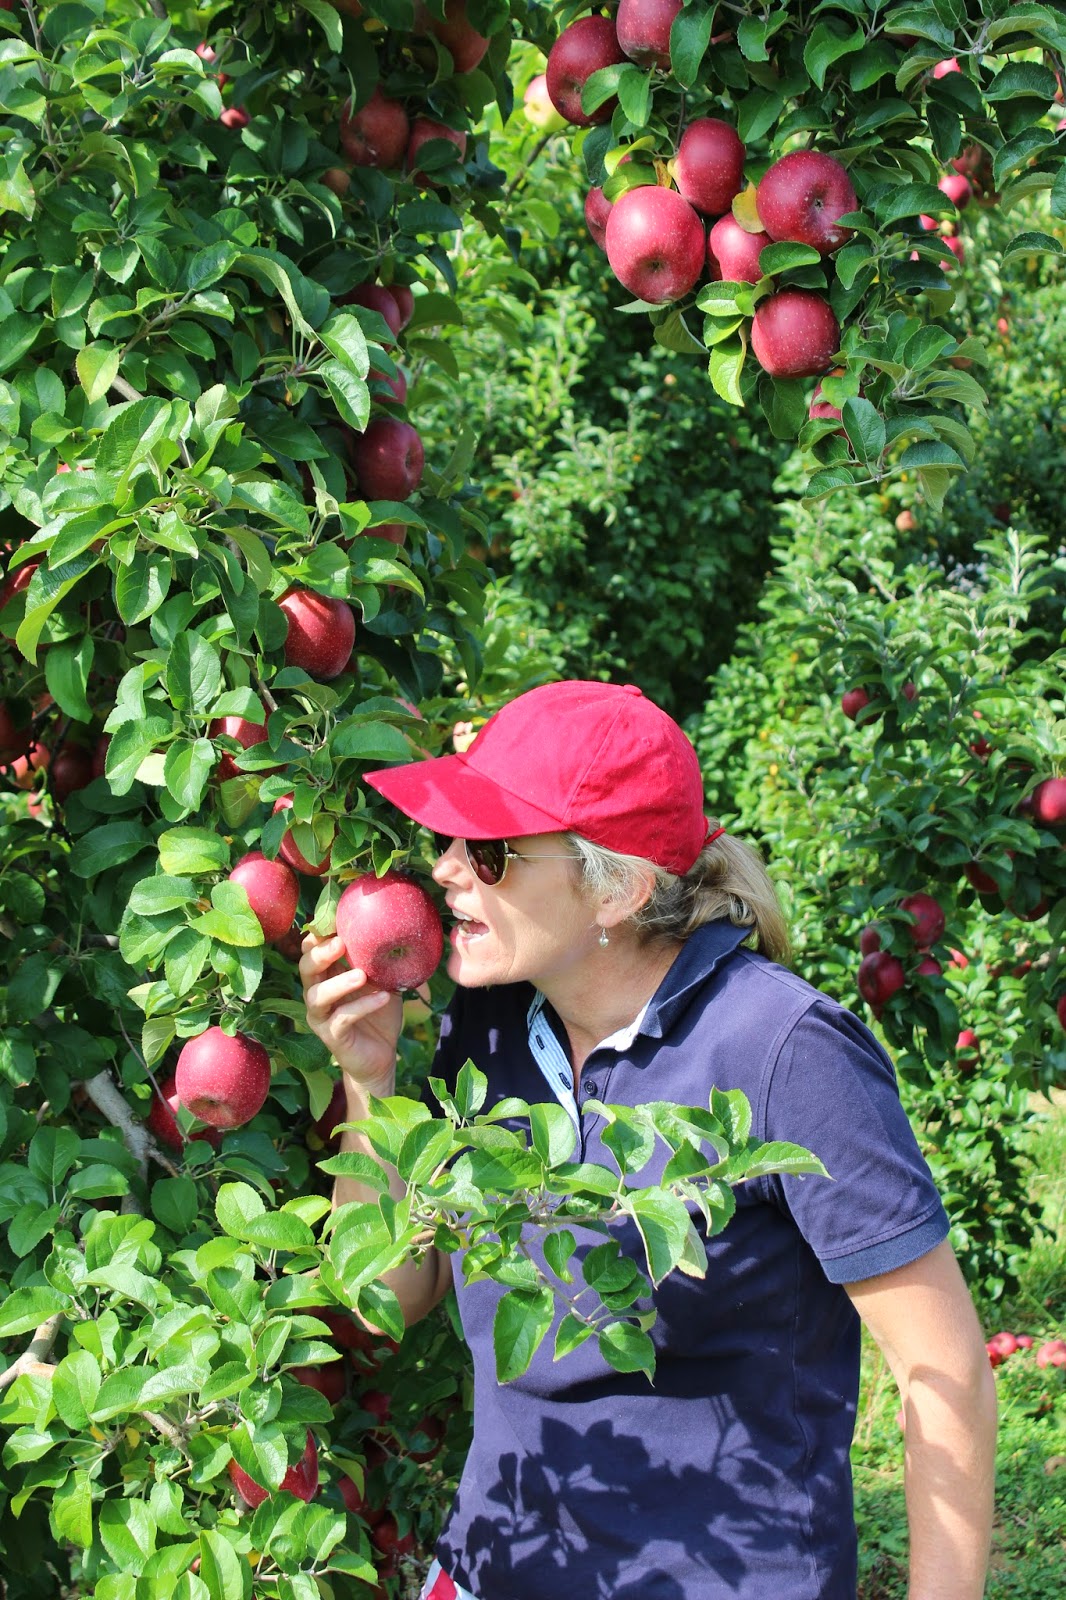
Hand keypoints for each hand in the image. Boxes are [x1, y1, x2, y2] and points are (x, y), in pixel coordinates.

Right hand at [300, 931, 403, 1092]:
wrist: (382, 1055)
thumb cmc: (379, 1013)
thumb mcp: (380, 981)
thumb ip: (377, 959)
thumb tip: (392, 927)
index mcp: (326, 975)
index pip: (311, 949)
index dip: (319, 934)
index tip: (336, 918)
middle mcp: (317, 994)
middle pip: (305, 968)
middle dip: (320, 953)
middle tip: (340, 942)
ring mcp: (321, 1017)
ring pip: (318, 996)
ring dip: (339, 983)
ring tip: (362, 975)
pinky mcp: (332, 1037)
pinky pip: (342, 1019)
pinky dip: (363, 1006)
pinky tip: (383, 998)